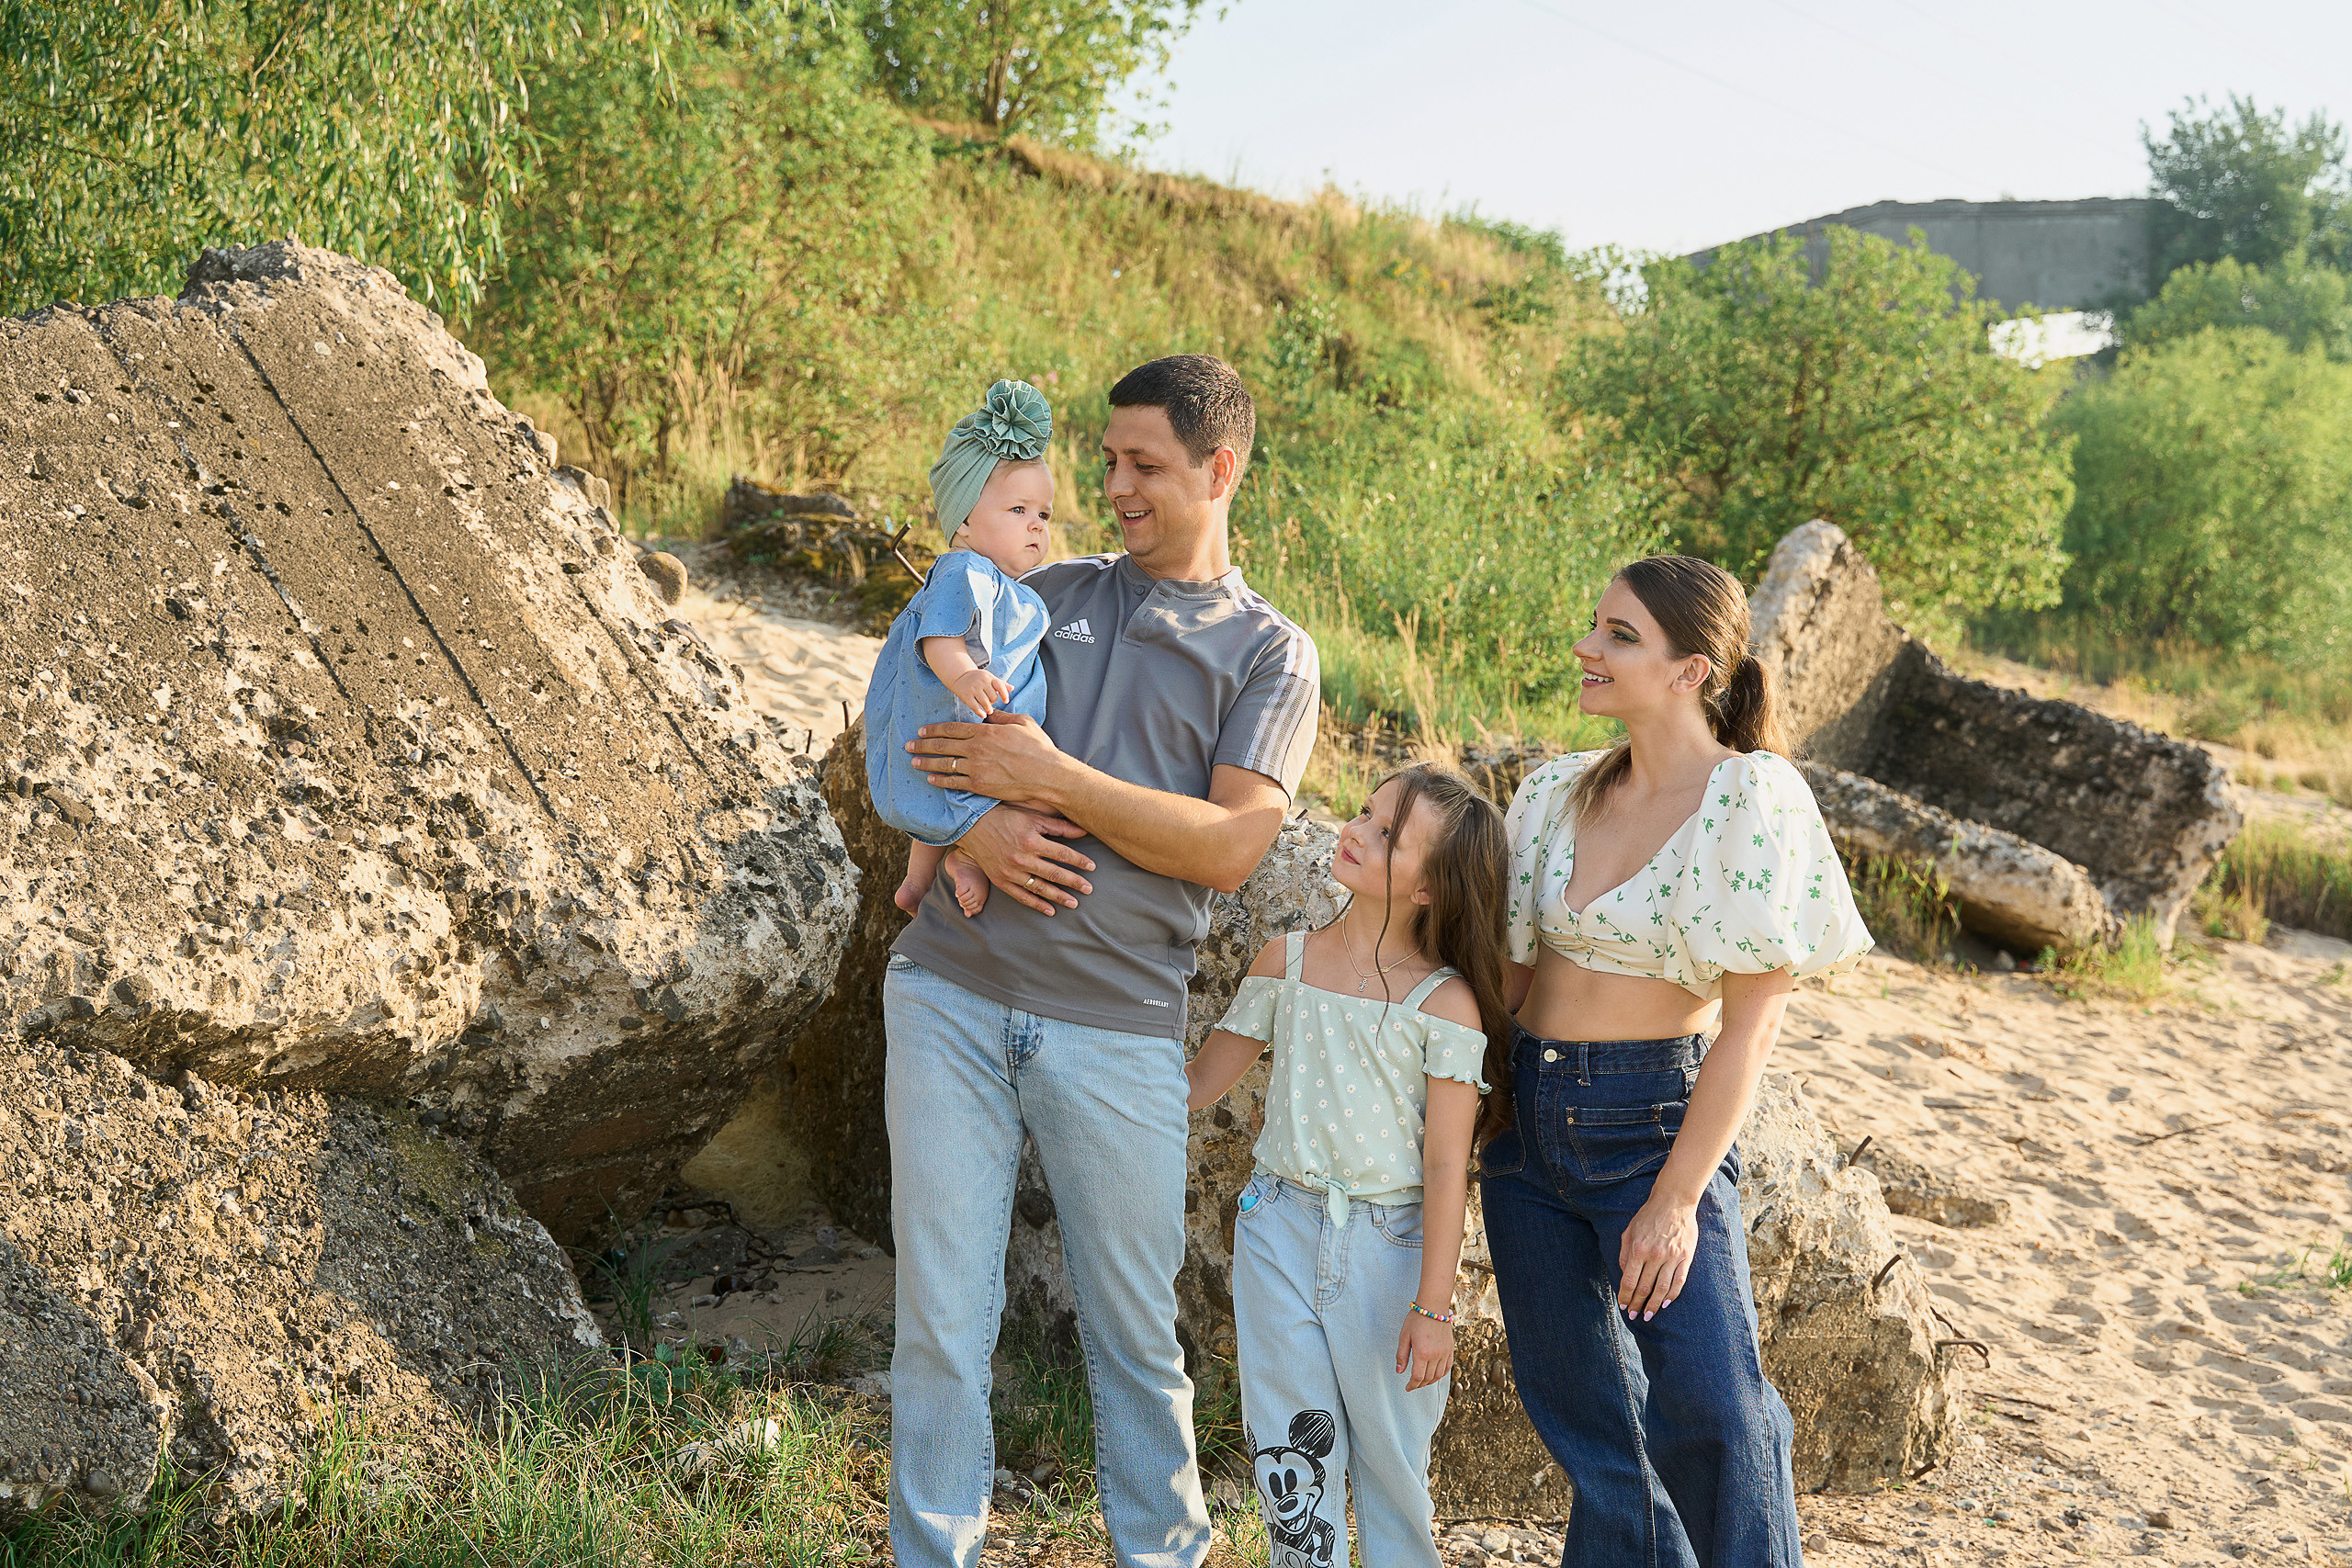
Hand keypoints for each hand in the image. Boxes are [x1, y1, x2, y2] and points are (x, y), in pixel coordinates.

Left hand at [910, 711, 1067, 804]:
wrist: (1047, 775)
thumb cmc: (1038, 748)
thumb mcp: (1023, 723)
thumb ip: (1003, 717)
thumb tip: (990, 713)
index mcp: (985, 731)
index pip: (952, 729)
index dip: (934, 729)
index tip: (922, 730)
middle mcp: (976, 748)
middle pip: (942, 745)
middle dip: (923, 745)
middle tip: (909, 745)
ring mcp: (976, 768)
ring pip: (944, 764)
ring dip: (926, 763)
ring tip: (914, 762)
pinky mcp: (980, 785)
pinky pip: (954, 783)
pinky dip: (940, 781)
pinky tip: (931, 780)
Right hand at [948, 666, 1013, 719]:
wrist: (960, 676)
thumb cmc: (978, 678)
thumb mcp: (989, 678)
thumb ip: (1001, 684)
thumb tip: (1012, 688)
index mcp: (989, 677)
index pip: (1000, 686)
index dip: (1004, 694)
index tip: (1005, 701)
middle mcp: (981, 682)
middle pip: (993, 697)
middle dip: (993, 701)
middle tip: (990, 702)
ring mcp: (973, 689)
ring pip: (985, 703)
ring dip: (988, 709)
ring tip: (988, 710)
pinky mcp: (966, 696)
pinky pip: (975, 707)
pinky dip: (980, 713)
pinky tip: (983, 715)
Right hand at [948, 804, 1095, 915]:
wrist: (972, 825)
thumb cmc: (1005, 816)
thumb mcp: (1032, 816)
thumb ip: (1058, 826)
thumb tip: (1083, 832)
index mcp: (1031, 840)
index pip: (1062, 854)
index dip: (1079, 861)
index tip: (1092, 867)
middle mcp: (1021, 859)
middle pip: (1054, 874)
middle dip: (1074, 882)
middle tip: (1089, 889)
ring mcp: (1010, 872)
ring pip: (1039, 888)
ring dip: (1058, 897)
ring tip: (1074, 903)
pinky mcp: (1000, 880)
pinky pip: (1021, 896)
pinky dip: (1036, 904)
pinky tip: (1050, 910)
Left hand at [1395, 1310, 1454, 1390]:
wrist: (1433, 1306)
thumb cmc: (1417, 1319)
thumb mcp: (1404, 1336)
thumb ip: (1402, 1355)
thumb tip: (1399, 1371)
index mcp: (1422, 1353)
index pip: (1418, 1377)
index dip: (1412, 1385)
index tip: (1407, 1388)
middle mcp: (1435, 1355)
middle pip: (1428, 1378)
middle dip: (1419, 1384)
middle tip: (1413, 1385)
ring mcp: (1444, 1352)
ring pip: (1438, 1375)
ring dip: (1430, 1381)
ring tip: (1422, 1381)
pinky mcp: (1450, 1349)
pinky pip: (1447, 1367)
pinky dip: (1441, 1374)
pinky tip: (1435, 1374)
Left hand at [1617, 1190, 1697, 1320]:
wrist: (1673, 1202)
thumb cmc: (1648, 1216)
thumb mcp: (1629, 1231)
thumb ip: (1625, 1254)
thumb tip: (1625, 1275)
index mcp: (1638, 1249)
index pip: (1629, 1281)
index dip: (1625, 1296)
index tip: (1623, 1306)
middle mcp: (1654, 1255)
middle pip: (1644, 1288)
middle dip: (1637, 1304)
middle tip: (1633, 1315)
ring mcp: (1671, 1257)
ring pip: (1661, 1289)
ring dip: (1654, 1305)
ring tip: (1648, 1315)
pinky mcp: (1685, 1257)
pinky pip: (1678, 1282)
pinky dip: (1672, 1295)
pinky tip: (1665, 1304)